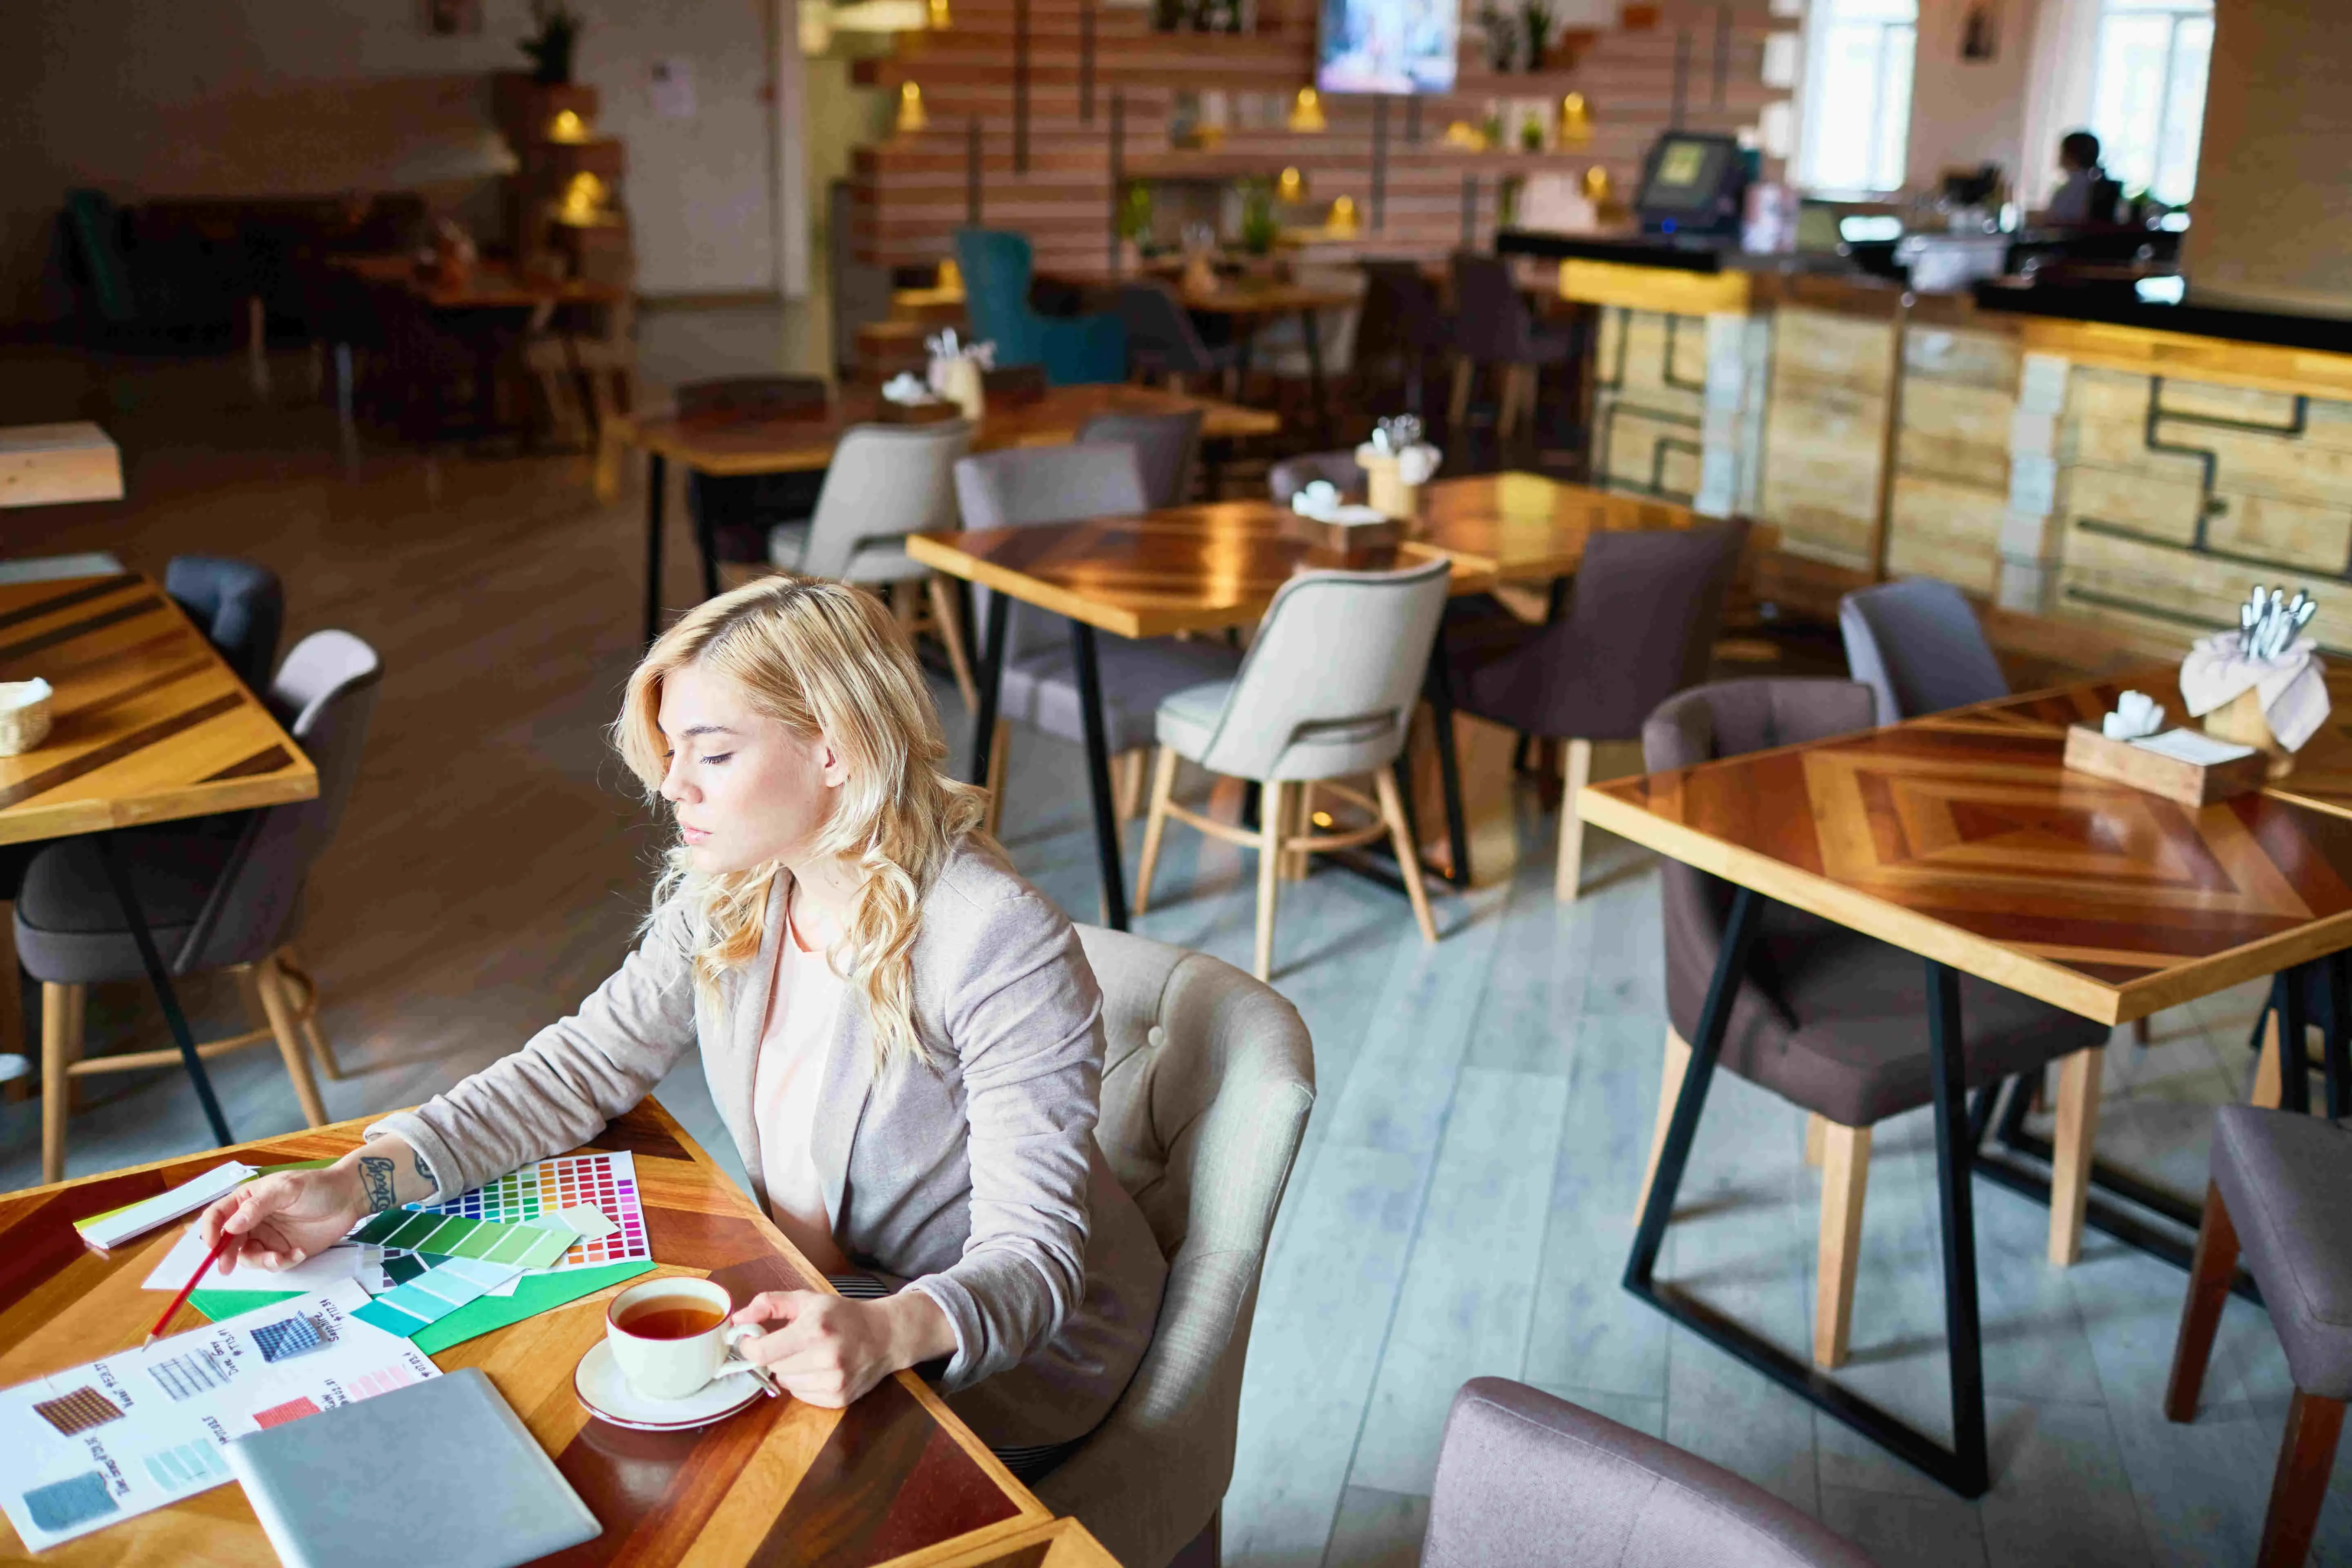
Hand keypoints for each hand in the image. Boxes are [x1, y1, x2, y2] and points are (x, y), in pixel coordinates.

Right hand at [196, 1169, 366, 1275]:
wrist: (350, 1198)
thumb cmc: (317, 1186)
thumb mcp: (286, 1189)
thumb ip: (258, 1206)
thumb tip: (230, 1226)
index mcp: (247, 1200)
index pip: (217, 1216)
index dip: (209, 1230)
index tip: (210, 1245)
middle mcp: (252, 1220)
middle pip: (228, 1242)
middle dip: (226, 1255)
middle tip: (226, 1268)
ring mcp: (267, 1237)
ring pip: (249, 1257)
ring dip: (261, 1261)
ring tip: (281, 1257)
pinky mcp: (284, 1250)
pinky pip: (273, 1263)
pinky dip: (283, 1262)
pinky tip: (300, 1252)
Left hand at [729, 1290, 952, 1407]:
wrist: (886, 1335)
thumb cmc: (843, 1315)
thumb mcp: (808, 1300)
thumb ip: (769, 1304)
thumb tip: (737, 1321)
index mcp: (814, 1329)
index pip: (762, 1352)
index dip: (750, 1347)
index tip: (751, 1340)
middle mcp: (825, 1358)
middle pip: (773, 1367)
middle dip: (776, 1354)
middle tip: (792, 1343)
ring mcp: (834, 1381)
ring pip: (786, 1383)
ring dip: (791, 1370)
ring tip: (811, 1356)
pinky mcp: (839, 1399)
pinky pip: (802, 1396)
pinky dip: (805, 1384)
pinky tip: (821, 1370)